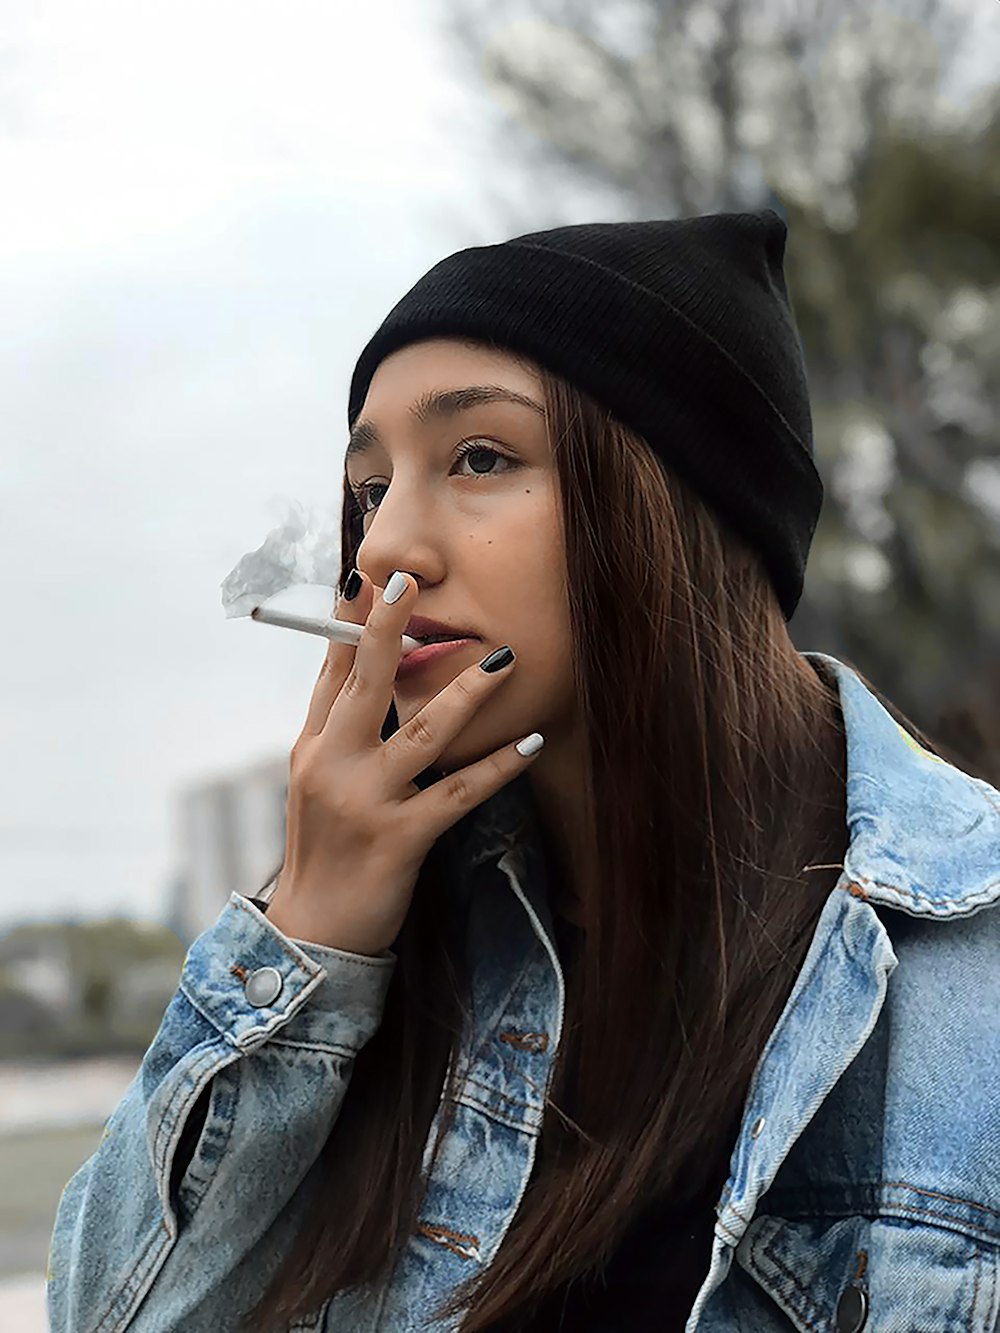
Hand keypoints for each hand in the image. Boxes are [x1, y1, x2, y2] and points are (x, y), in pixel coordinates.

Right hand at [266, 570, 542, 953]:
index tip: (366, 581)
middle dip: (385, 629)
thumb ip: (338, 735)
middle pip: (363, 684)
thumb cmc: (323, 855)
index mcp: (313, 749)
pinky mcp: (399, 839)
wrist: (313, 935)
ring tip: (504, 659)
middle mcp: (332, 766)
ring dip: (467, 692)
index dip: (347, 625)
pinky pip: (458, 793)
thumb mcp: (316, 786)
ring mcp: (365, 802)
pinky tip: (531, 742)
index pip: (331, 674)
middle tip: (408, 583)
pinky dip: (499, 767)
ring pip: (422, 732)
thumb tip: (361, 676)